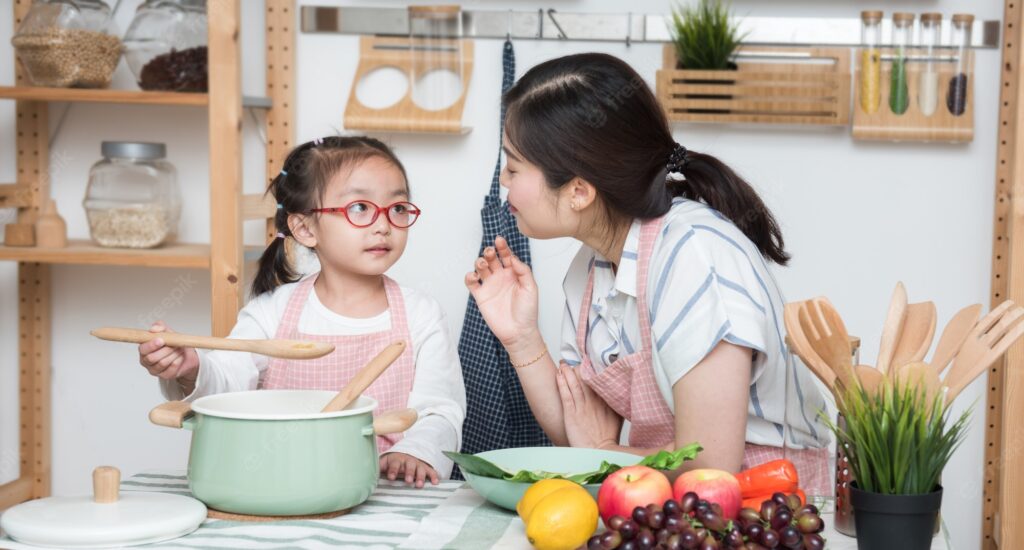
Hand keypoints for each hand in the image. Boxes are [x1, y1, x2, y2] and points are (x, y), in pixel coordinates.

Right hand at [139, 322, 199, 391]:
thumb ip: (160, 327)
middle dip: (165, 350)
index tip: (161, 340)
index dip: (151, 345)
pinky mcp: (165, 375)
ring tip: (179, 349)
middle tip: (174, 344)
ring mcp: (155, 369)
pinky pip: (171, 368)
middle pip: (151, 358)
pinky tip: (180, 356)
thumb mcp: (167, 332)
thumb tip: (153, 328)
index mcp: (144, 349)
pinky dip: (178, 360)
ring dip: (173, 354)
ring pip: (162, 363)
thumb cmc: (174, 344)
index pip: (143, 349)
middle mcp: (147, 360)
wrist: (187, 356)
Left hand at [379, 452, 439, 487]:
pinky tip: (436, 482)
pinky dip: (434, 476)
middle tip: (408, 481)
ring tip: (419, 485)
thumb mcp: (384, 463)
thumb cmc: (392, 462)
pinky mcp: (425, 468)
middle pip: (410, 466)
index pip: (394, 464)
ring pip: (420, 469)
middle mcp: (408, 461)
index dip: (393, 470)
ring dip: (421, 476)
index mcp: (396, 459)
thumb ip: (377, 467)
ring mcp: (418, 464)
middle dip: (409, 473)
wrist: (405, 454)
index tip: (391, 477)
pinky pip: (431, 471)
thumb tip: (366, 473)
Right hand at [464, 237, 540, 354]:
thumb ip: (523, 271)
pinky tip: (474, 276)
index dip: (503, 247)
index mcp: (514, 274)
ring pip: (480, 268)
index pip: (506, 256)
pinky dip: (469, 277)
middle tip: (490, 252)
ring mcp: (490, 286)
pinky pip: (471, 283)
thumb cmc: (527, 312)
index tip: (499, 240)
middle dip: (489, 252)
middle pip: (492, 259)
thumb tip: (513, 257)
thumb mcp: (531, 288)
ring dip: (479, 262)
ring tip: (483, 265)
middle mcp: (501, 278)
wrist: (519, 332)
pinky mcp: (481, 296)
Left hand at [557, 365, 622, 448]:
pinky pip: (566, 395)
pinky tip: (558, 375)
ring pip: (574, 385)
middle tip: (571, 357)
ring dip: (567, 372)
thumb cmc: (607, 438)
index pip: (598, 381)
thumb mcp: (618, 418)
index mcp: (605, 402)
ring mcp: (582, 407)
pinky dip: (562, 384)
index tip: (588, 360)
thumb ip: (618, 405)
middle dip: (577, 368)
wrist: (598, 452)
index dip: (592, 370)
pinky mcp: (571, 414)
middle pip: (584, 380)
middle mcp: (593, 402)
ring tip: (563, 363)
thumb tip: (620, 393)